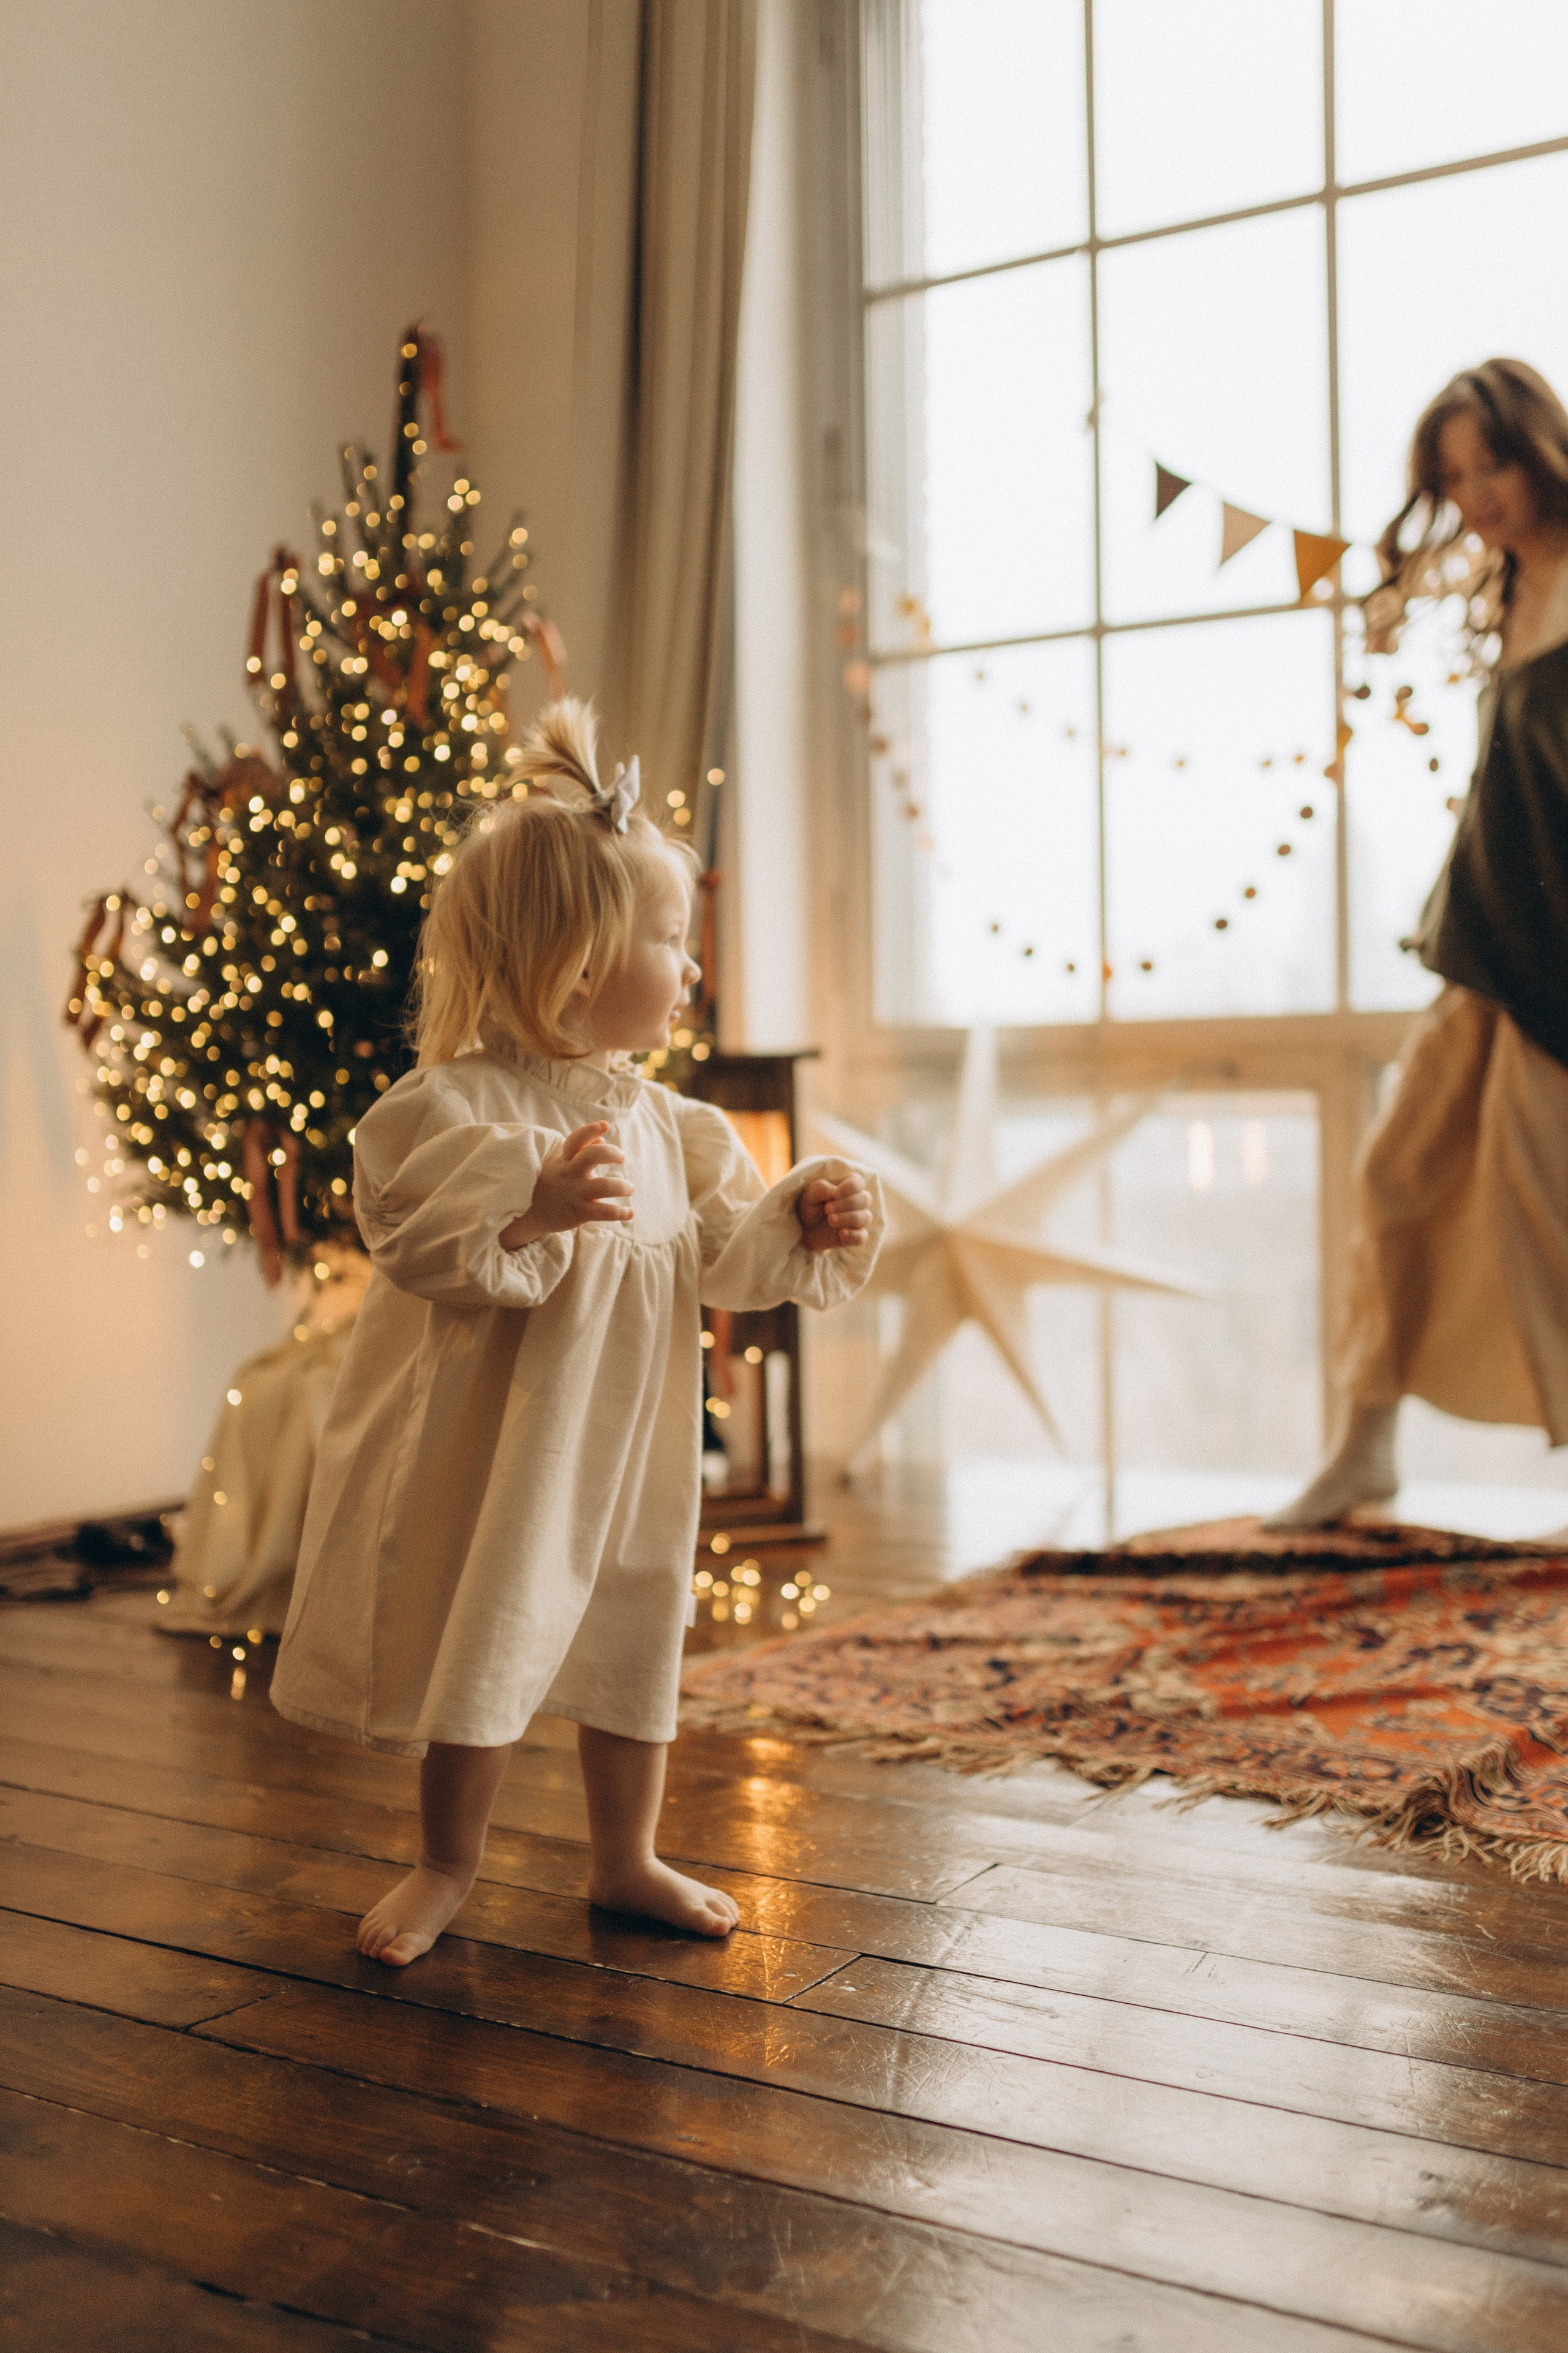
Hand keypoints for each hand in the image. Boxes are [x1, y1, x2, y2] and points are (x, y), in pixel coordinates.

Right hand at [500, 1122, 632, 1248]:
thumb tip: (602, 1137)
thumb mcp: (561, 1163)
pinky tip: (629, 1213)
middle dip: (611, 1153)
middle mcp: (569, 1174)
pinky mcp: (578, 1213)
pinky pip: (603, 1212)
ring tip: (629, 1188)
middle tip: (621, 1157)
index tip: (605, 1125)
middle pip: (591, 1157)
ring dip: (622, 1186)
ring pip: (603, 1186)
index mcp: (564, 1160)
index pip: (575, 1140)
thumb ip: (581, 1150)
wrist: (531, 1213)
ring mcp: (574, 1193)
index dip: (590, 1130)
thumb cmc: (552, 1183)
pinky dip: (620, 1213)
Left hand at [797, 1173, 873, 1253]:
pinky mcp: (855, 1236)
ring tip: (831, 1220)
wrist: (804, 1228)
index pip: (858, 1183)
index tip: (834, 1194)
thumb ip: (824, 1189)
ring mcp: (858, 1220)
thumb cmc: (810, 1205)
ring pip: (865, 1218)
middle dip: (846, 1204)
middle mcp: (858, 1202)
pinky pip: (862, 1237)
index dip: (849, 1188)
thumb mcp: (812, 1193)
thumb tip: (836, 1193)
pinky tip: (841, 1233)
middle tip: (827, 1209)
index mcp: (849, 1186)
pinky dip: (853, 1235)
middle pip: (865, 1199)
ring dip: (848, 1218)